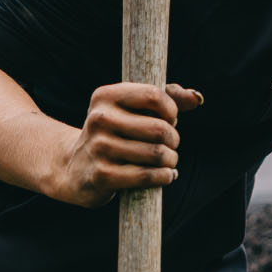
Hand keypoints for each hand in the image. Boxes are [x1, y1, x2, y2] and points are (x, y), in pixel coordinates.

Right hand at [48, 81, 202, 207]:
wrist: (75, 167)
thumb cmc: (116, 132)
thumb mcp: (133, 108)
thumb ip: (169, 96)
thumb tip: (196, 99)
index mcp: (105, 96)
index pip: (154, 95)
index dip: (171, 110)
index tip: (169, 119)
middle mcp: (99, 119)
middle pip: (159, 128)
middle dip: (173, 139)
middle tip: (170, 144)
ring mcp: (99, 147)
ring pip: (156, 154)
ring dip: (171, 160)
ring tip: (169, 160)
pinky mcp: (102, 175)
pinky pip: (147, 176)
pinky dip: (164, 177)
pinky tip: (166, 175)